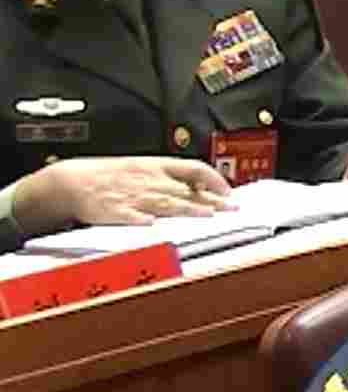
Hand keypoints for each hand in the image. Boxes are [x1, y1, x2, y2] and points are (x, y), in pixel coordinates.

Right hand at [19, 157, 233, 232]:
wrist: (72, 181)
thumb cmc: (109, 176)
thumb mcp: (143, 168)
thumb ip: (171, 177)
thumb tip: (202, 188)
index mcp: (156, 166)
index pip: (194, 169)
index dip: (214, 179)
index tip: (230, 192)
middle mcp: (149, 180)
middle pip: (186, 190)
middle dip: (210, 201)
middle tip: (231, 209)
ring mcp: (133, 196)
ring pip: (165, 202)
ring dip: (187, 209)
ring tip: (207, 215)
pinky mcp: (115, 212)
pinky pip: (131, 217)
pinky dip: (143, 220)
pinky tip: (154, 225)